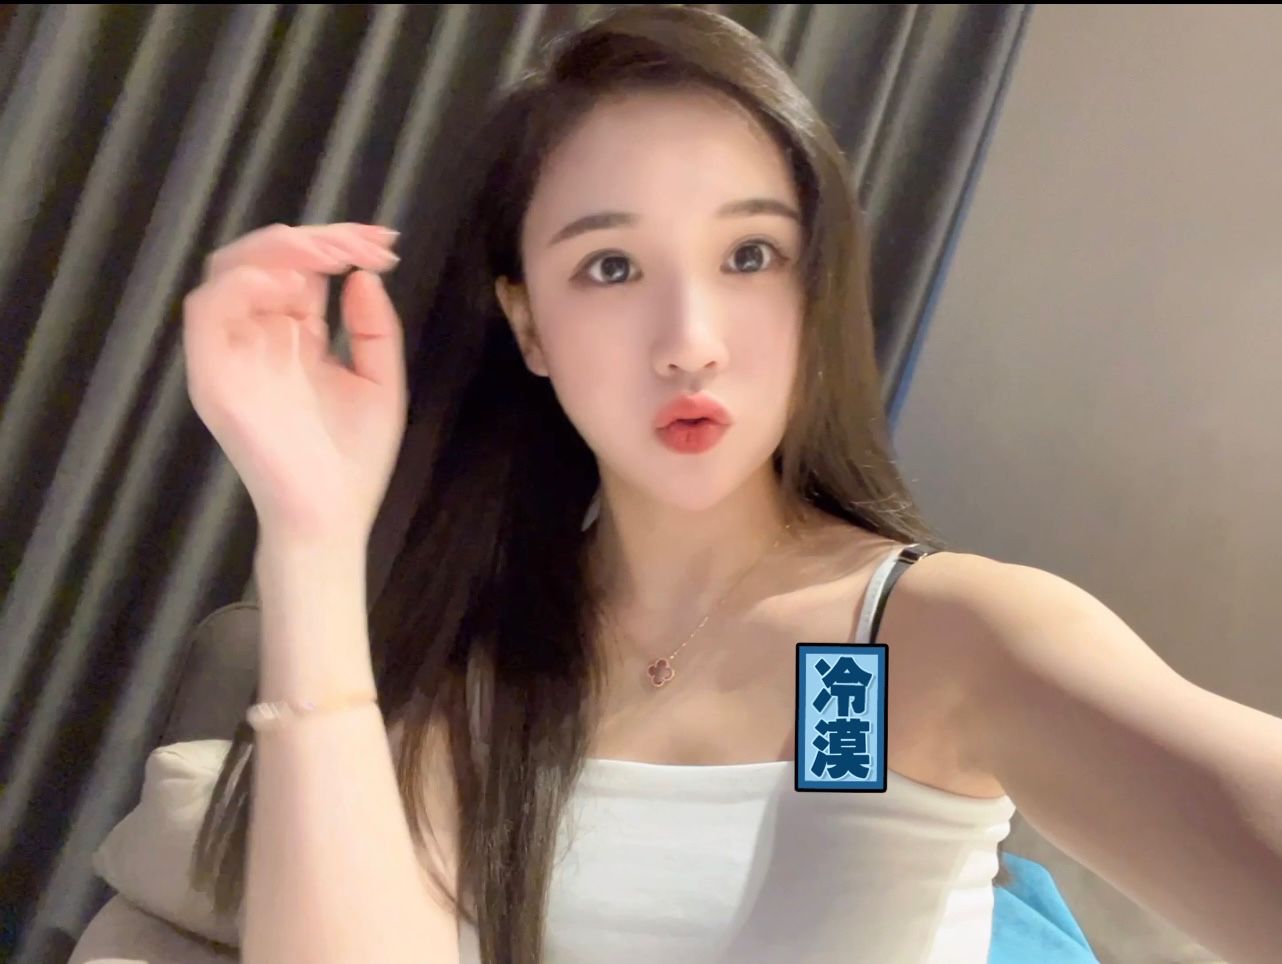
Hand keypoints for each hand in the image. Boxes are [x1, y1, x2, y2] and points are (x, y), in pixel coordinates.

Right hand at [183, 222, 406, 546]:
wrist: (329, 517)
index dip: (338, 245)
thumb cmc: (352, 460)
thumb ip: (372, 330)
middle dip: (315, 239)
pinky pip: (206, 313)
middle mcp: (259, 338)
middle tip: (362, 242)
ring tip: (329, 256)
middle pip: (266, 261)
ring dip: (279, 251)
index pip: (303, 271)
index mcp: (296, 337)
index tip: (384, 240)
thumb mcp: (378, 383)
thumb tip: (363, 276)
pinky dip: (241, 286)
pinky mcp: (211, 376)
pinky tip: (290, 286)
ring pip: (229, 272)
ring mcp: (232, 355)